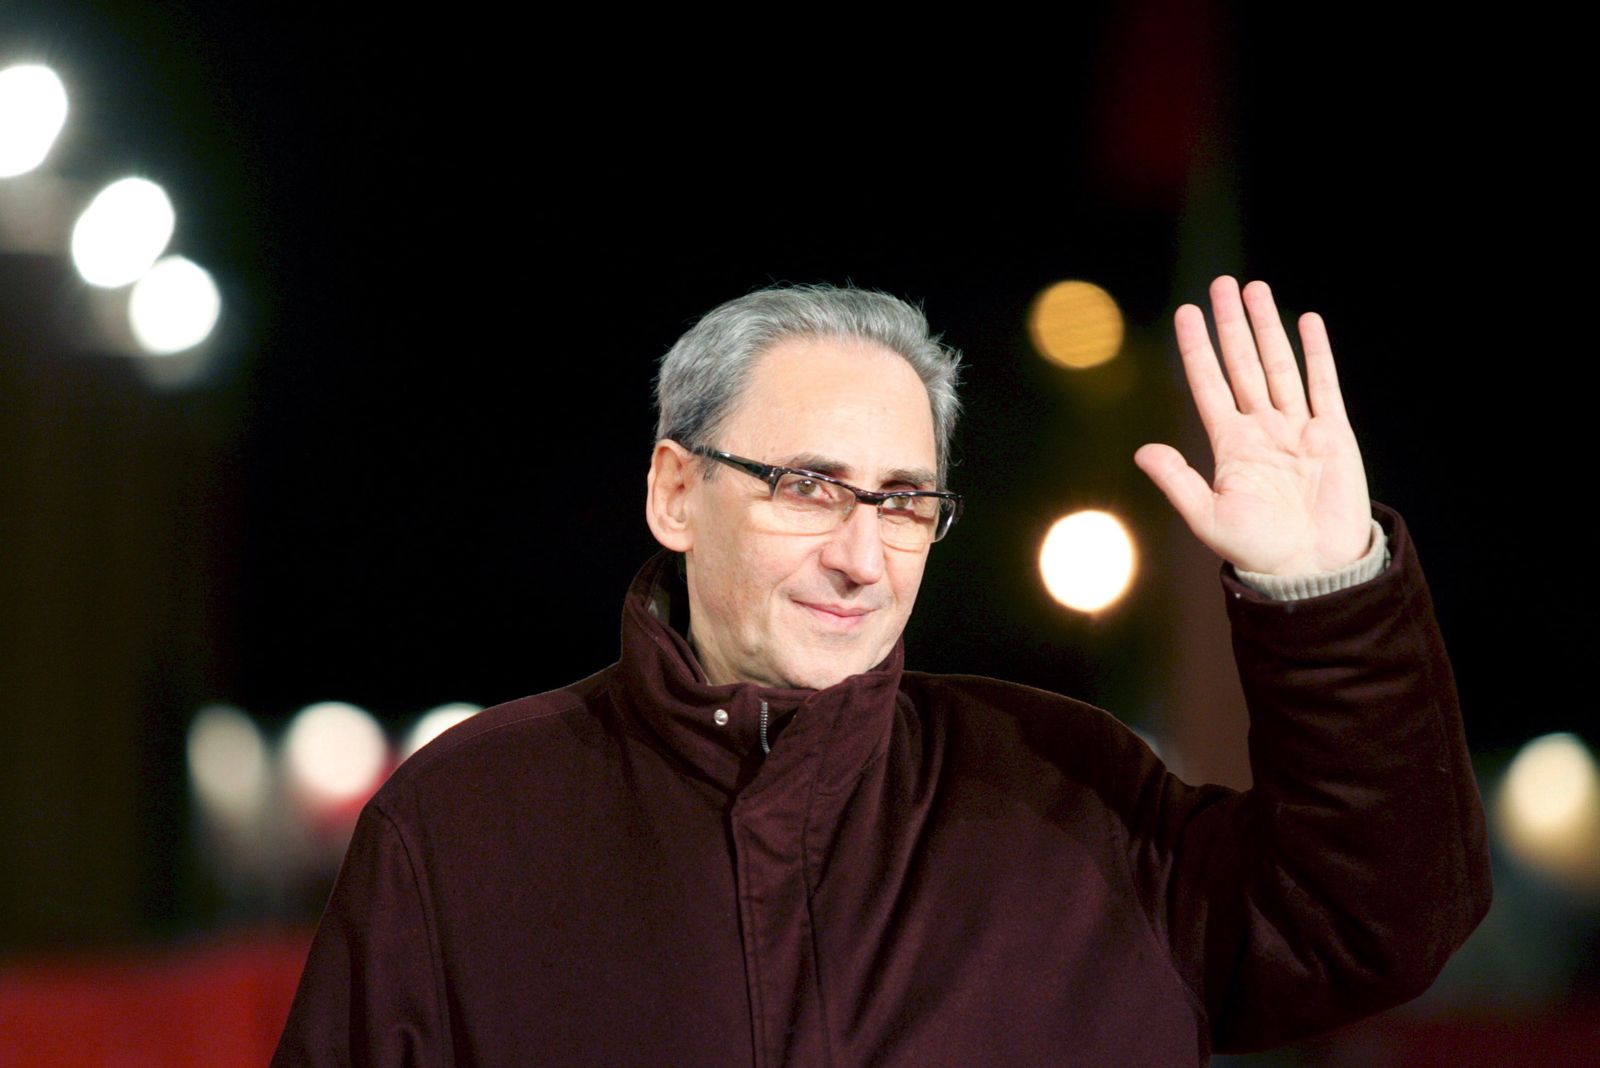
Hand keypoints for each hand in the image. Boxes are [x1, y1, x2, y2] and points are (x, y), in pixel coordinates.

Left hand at [1134, 277, 1371, 576]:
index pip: (1209, 383)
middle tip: (1221, 284)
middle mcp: (1261, 428)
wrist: (1312, 568)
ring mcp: (1297, 428)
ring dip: (1267, 327)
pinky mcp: (1332, 434)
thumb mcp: (1207, 516)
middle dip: (1231, 324)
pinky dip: (1317, 353)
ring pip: (1279, 365)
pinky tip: (1307, 321)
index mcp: (1229, 444)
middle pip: (1243, 363)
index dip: (1197, 349)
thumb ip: (1177, 480)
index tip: (1185, 313)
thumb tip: (1141, 451)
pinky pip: (1323, 385)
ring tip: (1255, 289)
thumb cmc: (1257, 549)